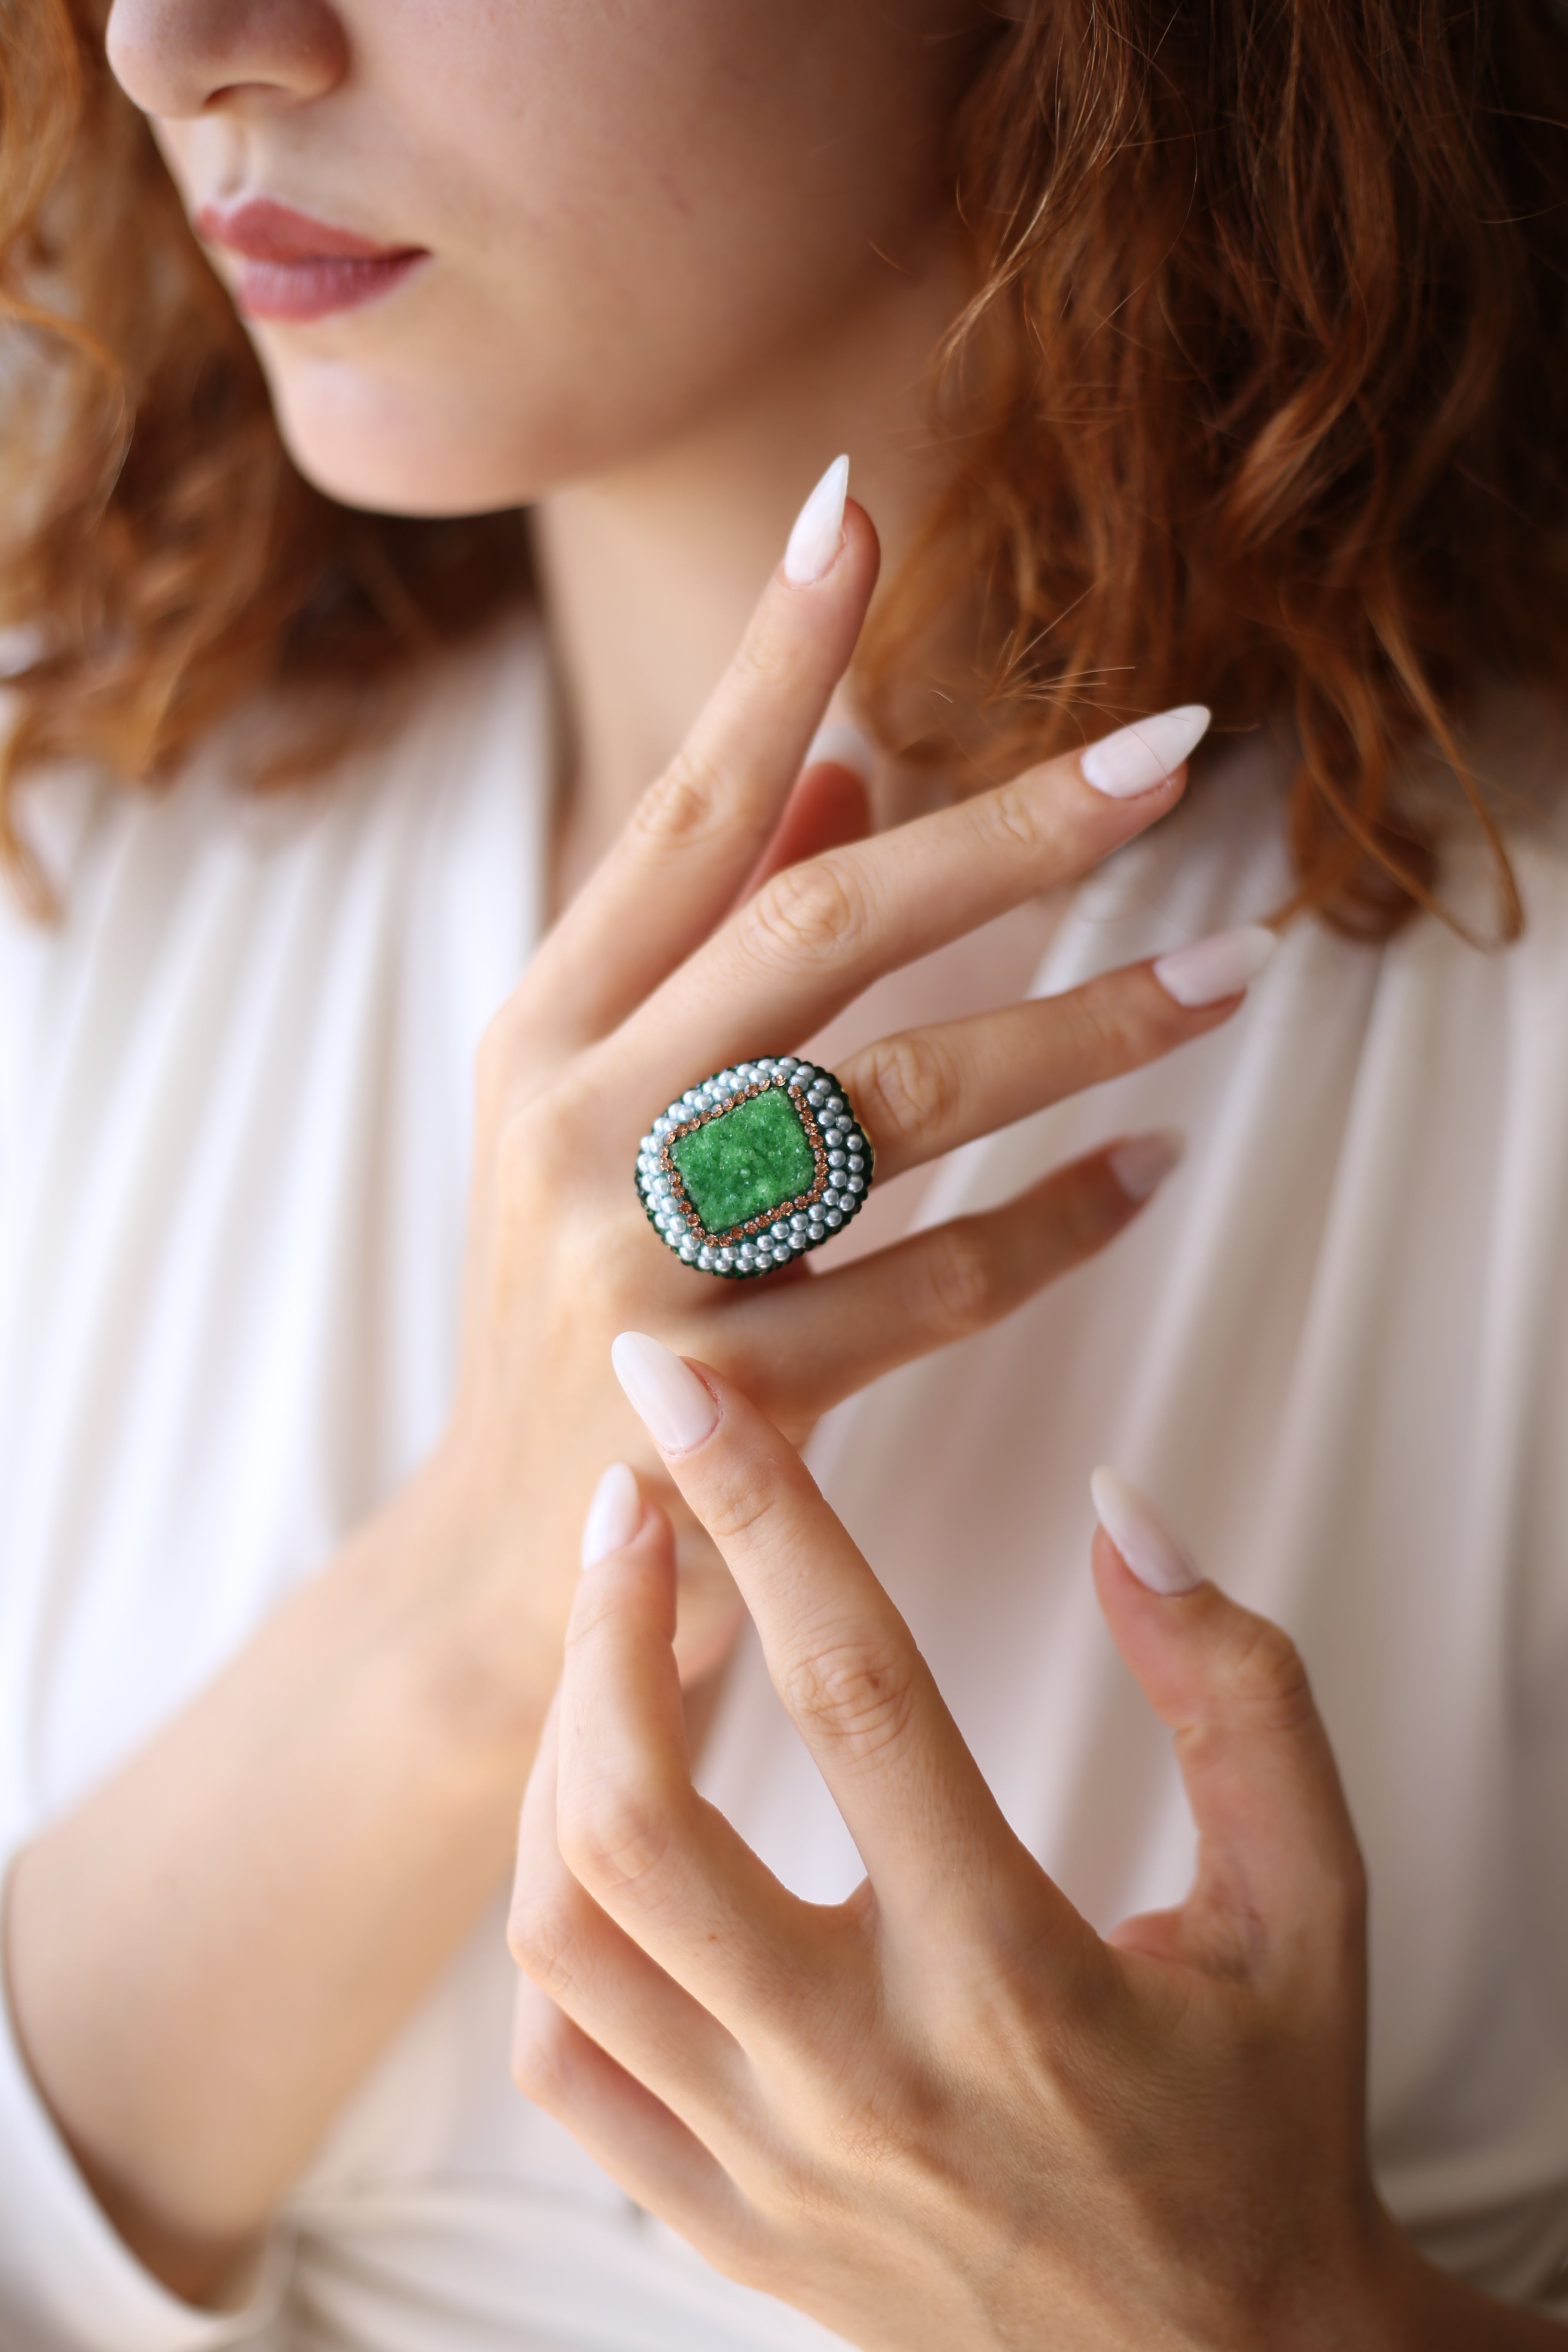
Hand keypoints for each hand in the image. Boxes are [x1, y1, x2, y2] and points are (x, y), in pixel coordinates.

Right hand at [435, 476, 1238, 1704]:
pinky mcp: (728, 1399)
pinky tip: (1153, 1174)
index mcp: (544, 1027)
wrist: (515, 1563)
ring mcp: (640, 1260)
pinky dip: (1059, 1226)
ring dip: (1084, 1023)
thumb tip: (829, 771)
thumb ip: (697, 942)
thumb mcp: (588, 1108)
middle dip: (1007, 830)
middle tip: (1174, 751)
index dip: (772, 654)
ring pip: (899, 1097)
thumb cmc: (571, 1305)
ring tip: (1233, 969)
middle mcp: (576, 1119)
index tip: (861, 507)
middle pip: (818, 922)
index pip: (682, 810)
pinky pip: (935, 1285)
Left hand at [508, 1345, 1556, 2351]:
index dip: (763, 1508)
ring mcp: (770, 2162)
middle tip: (626, 1499)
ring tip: (613, 1646)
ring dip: (560, 1757)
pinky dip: (557, 1922)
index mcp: (1012, 1977)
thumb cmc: (1266, 2114)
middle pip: (640, 1822)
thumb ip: (1237, 1692)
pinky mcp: (722, 2223)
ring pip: (569, 1932)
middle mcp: (862, 2076)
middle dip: (602, 1627)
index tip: (685, 1387)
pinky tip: (602, 1832)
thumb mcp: (1310, 1897)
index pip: (856, 1691)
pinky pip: (565, 2063)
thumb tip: (1125, 1517)